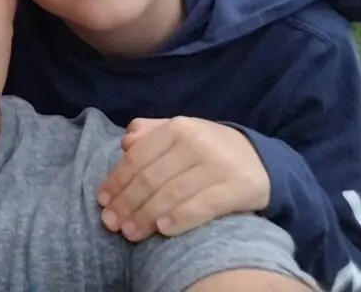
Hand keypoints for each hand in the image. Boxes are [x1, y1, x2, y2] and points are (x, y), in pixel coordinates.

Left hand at [96, 116, 270, 240]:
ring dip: (146, 216)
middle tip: (111, 223)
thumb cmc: (207, 148)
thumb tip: (125, 142)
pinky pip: (203, 206)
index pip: (138, 157)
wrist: (259, 159)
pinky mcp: (239, 188)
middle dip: (127, 203)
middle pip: (151, 178)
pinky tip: (162, 230)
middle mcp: (196, 142)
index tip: (102, 201)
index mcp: (177, 127)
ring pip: (172, 193)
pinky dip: (180, 218)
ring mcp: (218, 165)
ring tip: (130, 232)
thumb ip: (150, 133)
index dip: (117, 181)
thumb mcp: (179, 133)